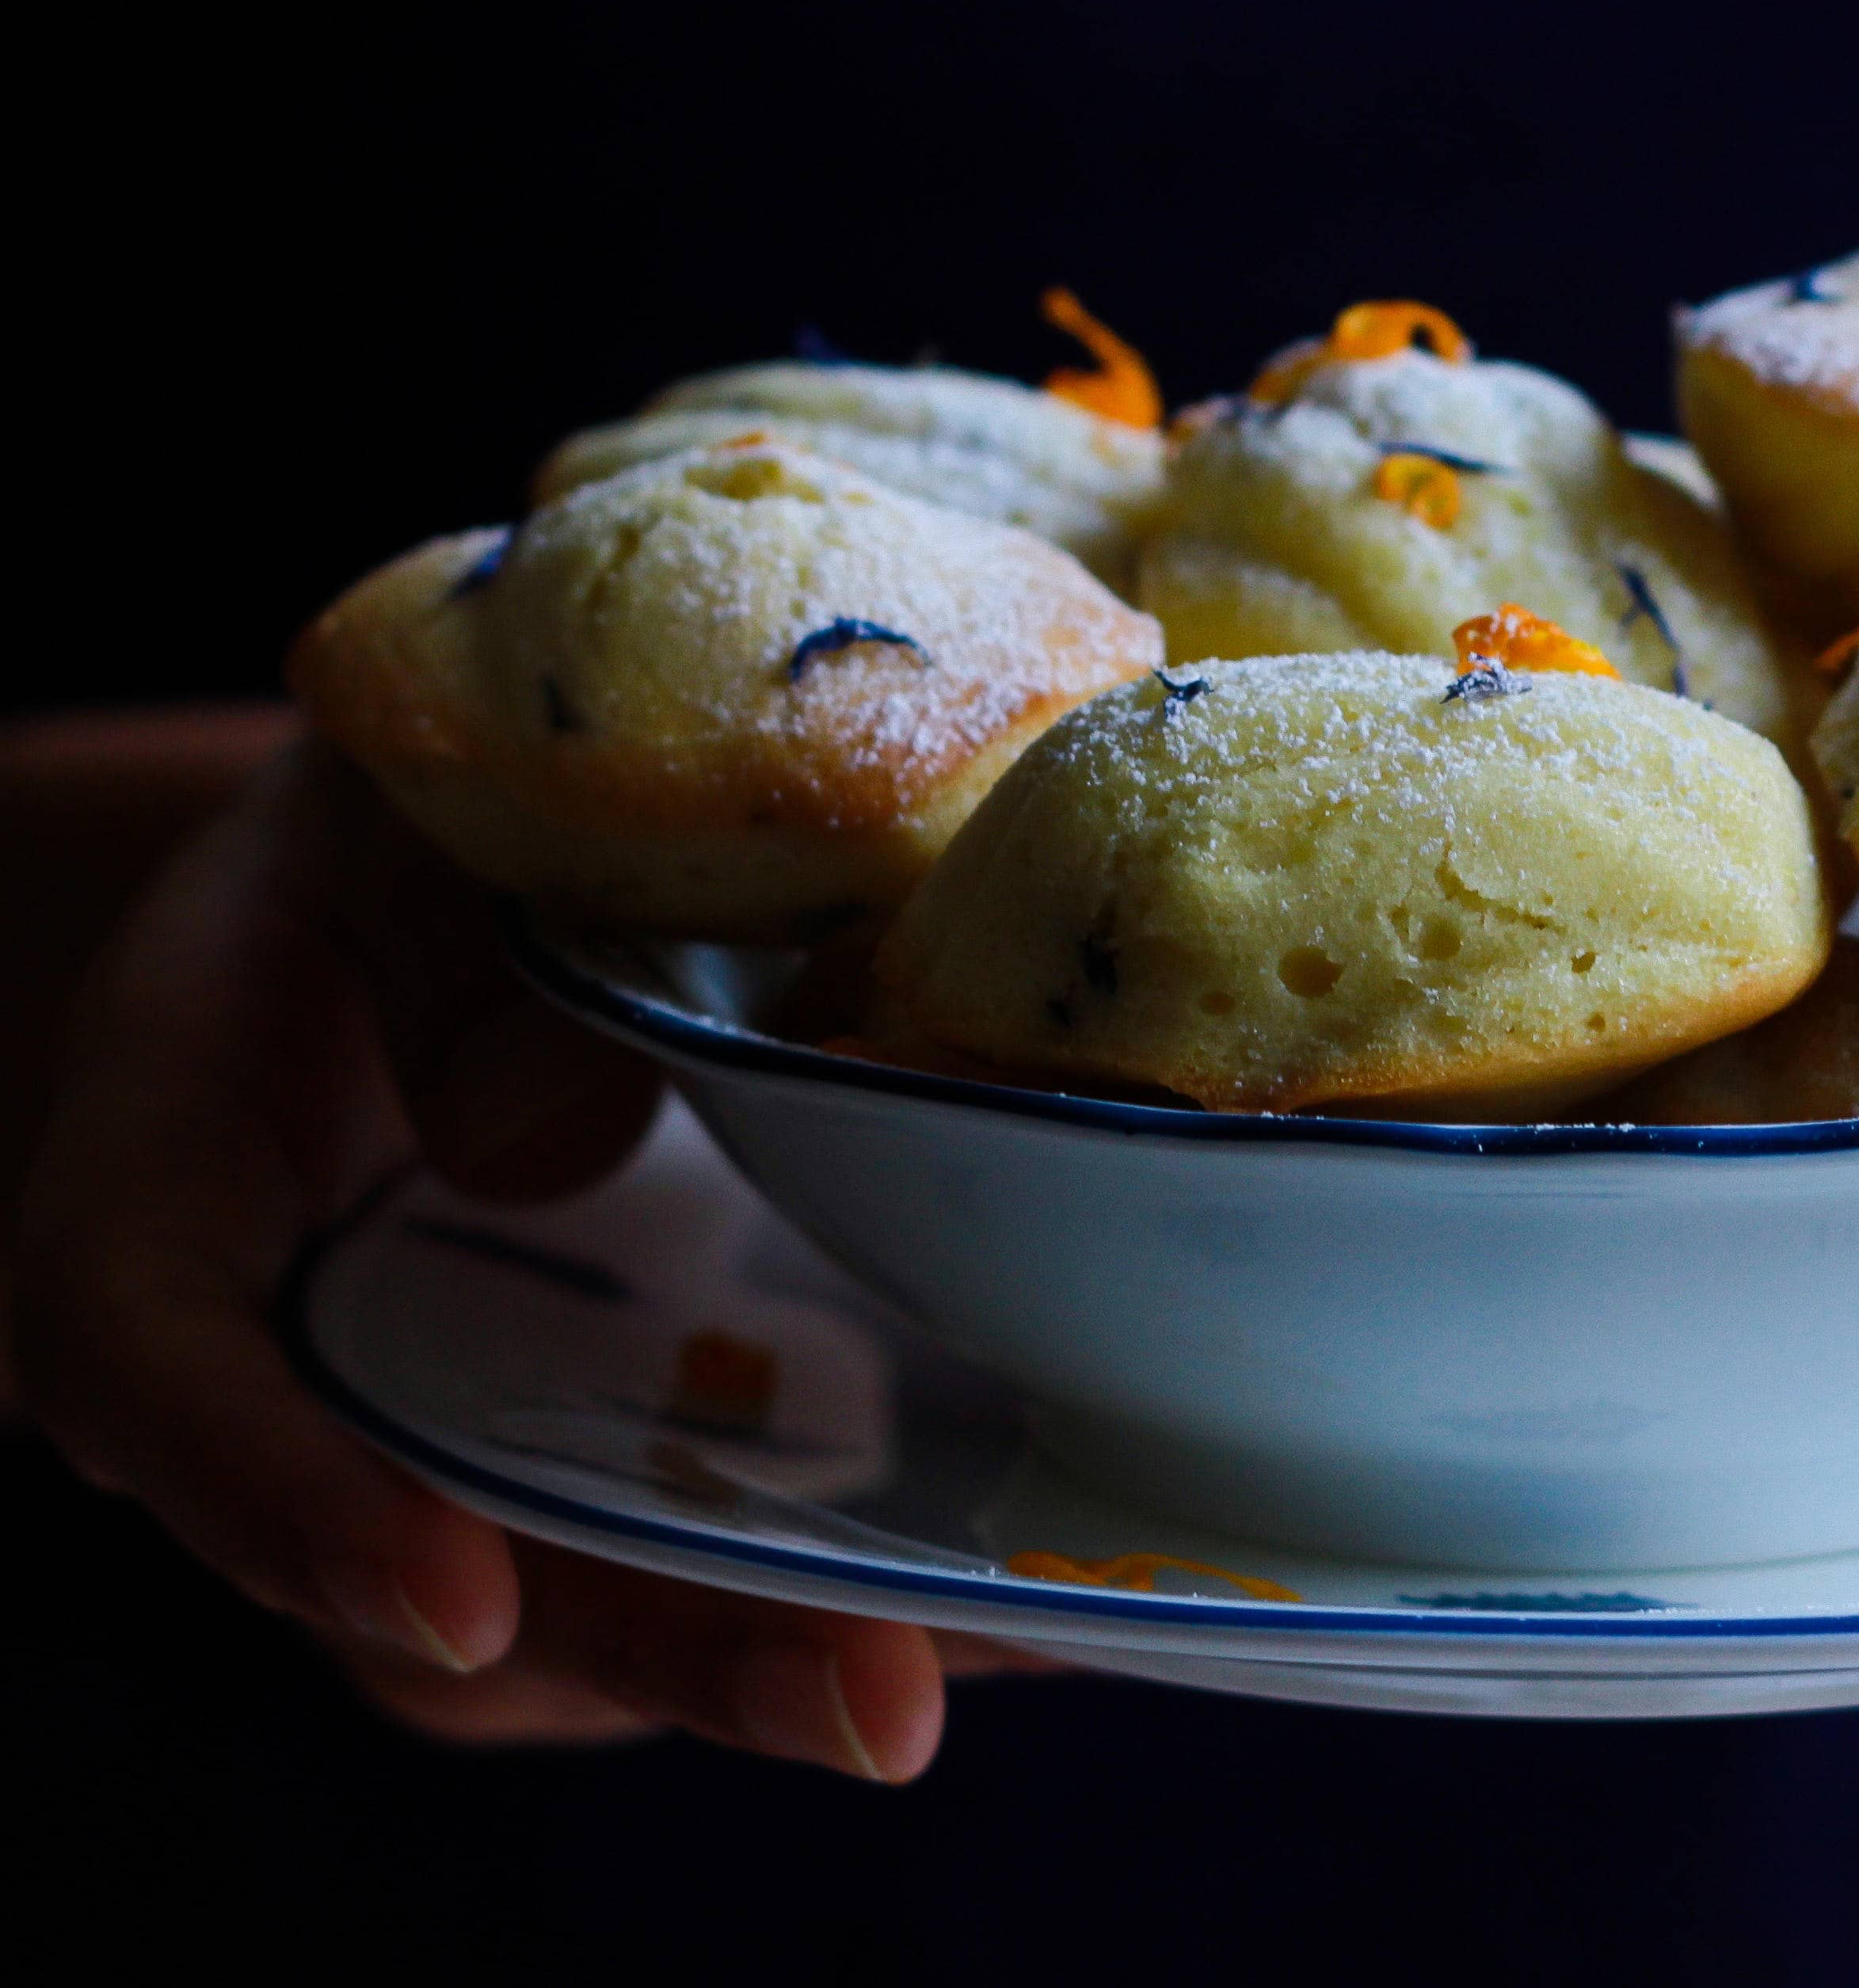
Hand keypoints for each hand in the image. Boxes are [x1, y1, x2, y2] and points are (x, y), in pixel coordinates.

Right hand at [10, 737, 1028, 1776]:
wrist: (431, 858)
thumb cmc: (401, 815)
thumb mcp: (399, 812)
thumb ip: (445, 940)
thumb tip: (554, 1143)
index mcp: (158, 1187)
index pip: (152, 1373)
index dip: (288, 1507)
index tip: (455, 1600)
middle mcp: (300, 1369)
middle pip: (433, 1574)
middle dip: (666, 1649)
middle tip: (878, 1699)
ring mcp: (463, 1422)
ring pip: (592, 1594)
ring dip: (799, 1643)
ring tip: (1027, 1647)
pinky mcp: (604, 1424)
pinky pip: (707, 1537)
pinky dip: (867, 1570)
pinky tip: (1053, 1584)